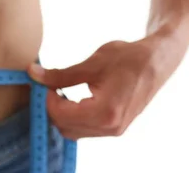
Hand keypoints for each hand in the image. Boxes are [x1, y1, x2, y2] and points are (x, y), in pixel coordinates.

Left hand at [28, 36, 182, 139]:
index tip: (44, 81)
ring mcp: (114, 130)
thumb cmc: (126, 58)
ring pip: (73, 132)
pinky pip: (84, 129)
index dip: (46, 98)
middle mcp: (110, 127)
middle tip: (48, 86)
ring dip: (61, 114)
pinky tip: (70, 97)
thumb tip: (32, 73)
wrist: (156, 61)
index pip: (60, 115)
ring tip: (59, 91)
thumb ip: (60, 74)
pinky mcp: (115, 127)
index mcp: (104, 112)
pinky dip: (72, 116)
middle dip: (51, 108)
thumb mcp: (91, 64)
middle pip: (64, 127)